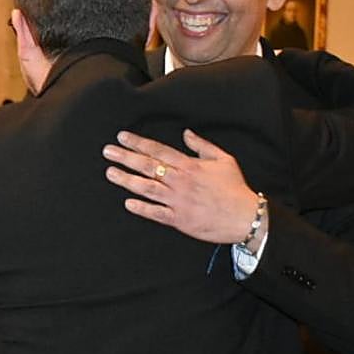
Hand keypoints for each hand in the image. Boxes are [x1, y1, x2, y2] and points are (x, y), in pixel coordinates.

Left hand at [102, 129, 259, 244]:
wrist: (245, 216)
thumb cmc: (235, 188)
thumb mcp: (223, 159)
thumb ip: (202, 145)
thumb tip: (186, 133)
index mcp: (189, 165)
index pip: (158, 151)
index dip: (138, 143)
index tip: (122, 137)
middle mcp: (180, 181)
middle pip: (147, 167)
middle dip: (125, 158)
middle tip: (108, 152)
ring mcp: (177, 201)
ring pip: (147, 188)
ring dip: (127, 180)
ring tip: (110, 173)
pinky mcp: (179, 220)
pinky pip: (156, 213)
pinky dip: (141, 208)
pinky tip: (128, 202)